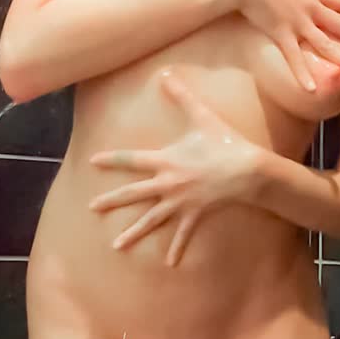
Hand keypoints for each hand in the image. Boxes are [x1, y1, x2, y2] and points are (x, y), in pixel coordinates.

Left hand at [87, 70, 257, 266]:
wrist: (247, 170)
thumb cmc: (225, 142)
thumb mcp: (203, 117)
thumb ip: (182, 97)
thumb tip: (165, 74)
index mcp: (165, 161)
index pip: (131, 160)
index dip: (111, 160)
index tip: (92, 162)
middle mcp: (168, 184)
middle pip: (133, 194)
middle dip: (111, 201)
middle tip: (91, 208)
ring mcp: (180, 202)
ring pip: (152, 220)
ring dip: (134, 234)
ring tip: (117, 246)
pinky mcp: (195, 215)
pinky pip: (184, 235)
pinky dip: (178, 249)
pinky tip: (170, 264)